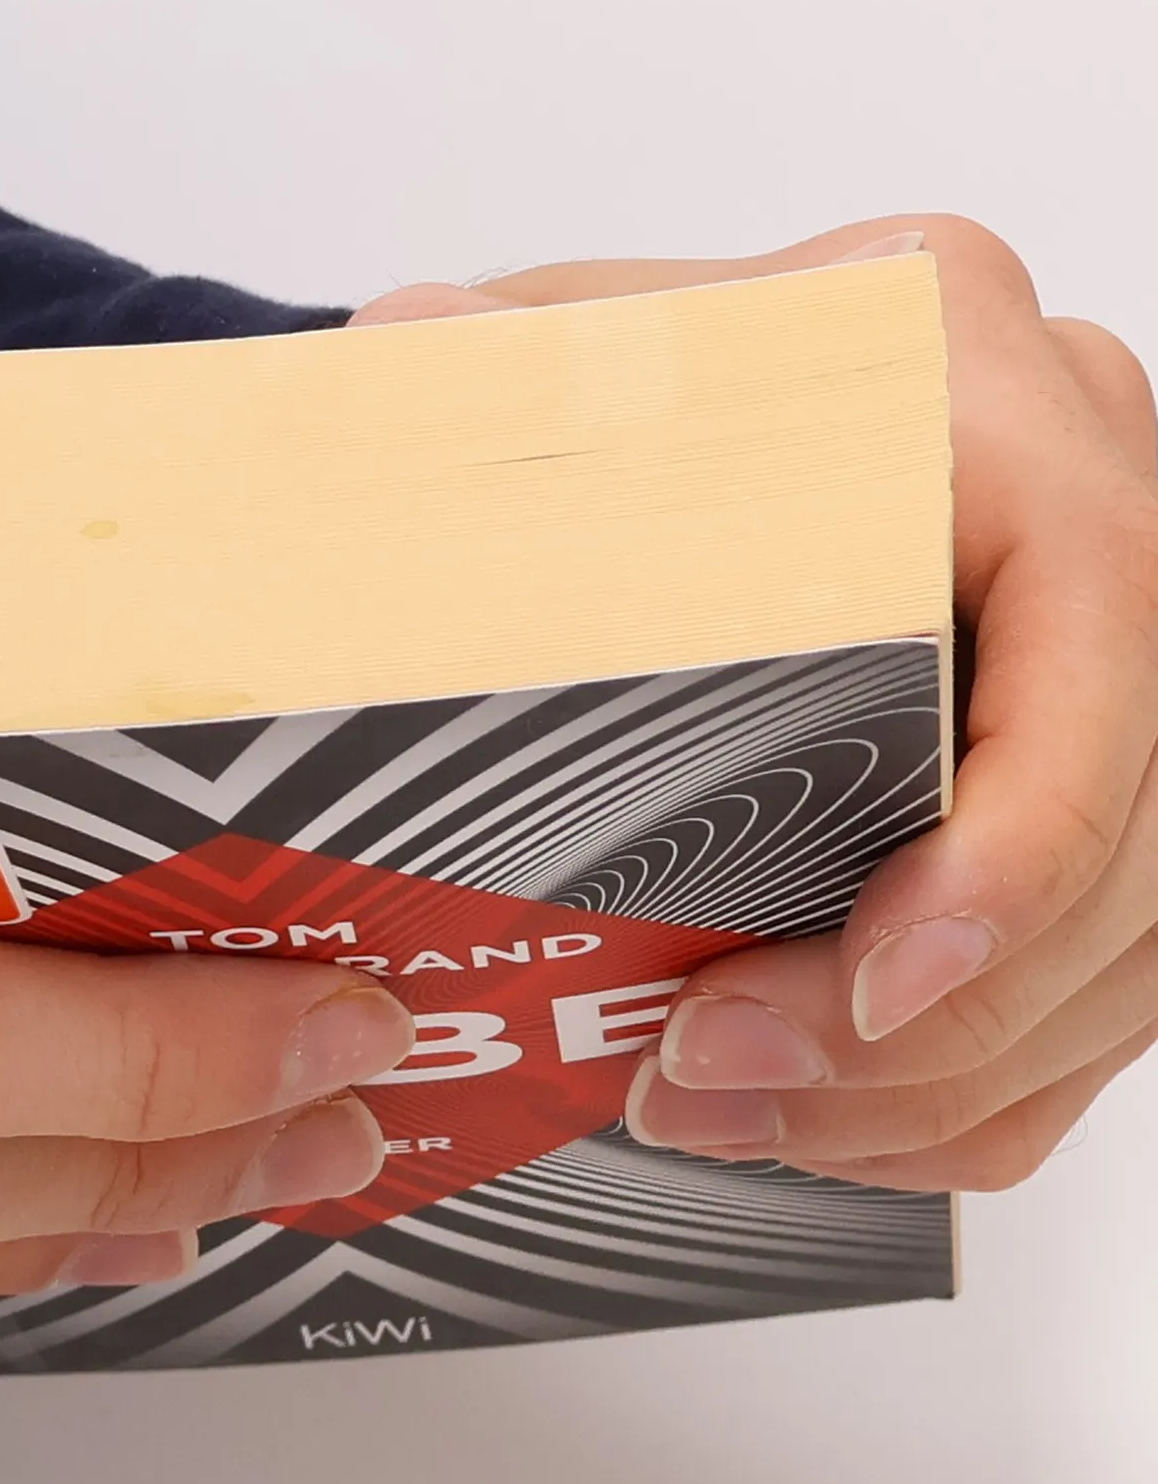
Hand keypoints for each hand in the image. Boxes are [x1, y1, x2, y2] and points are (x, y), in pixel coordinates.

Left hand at [353, 216, 1157, 1192]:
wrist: (617, 432)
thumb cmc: (567, 402)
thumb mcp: (515, 366)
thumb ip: (473, 373)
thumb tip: (399, 376)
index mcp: (963, 385)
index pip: (1098, 618)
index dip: (1022, 836)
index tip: (878, 983)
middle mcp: (1071, 503)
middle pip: (1127, 827)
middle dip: (930, 1015)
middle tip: (716, 1077)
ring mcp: (1094, 656)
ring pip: (1121, 938)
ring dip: (929, 1076)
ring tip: (722, 1113)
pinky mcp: (1074, 782)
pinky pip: (1090, 981)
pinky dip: (965, 1082)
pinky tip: (818, 1118)